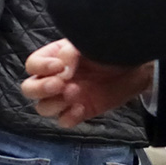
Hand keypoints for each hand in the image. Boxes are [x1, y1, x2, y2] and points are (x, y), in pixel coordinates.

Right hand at [22, 39, 153, 127]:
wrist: (136, 68)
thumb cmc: (110, 50)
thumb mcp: (90, 43)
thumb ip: (71, 51)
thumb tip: (61, 66)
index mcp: (52, 58)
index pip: (32, 65)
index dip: (41, 67)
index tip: (59, 66)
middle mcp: (53, 78)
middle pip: (29, 89)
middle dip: (41, 89)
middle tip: (60, 84)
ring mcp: (64, 97)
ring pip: (42, 107)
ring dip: (55, 103)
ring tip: (76, 92)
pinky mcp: (78, 112)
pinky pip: (63, 121)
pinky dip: (68, 117)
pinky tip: (81, 107)